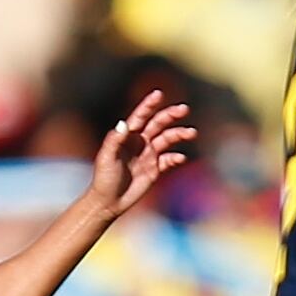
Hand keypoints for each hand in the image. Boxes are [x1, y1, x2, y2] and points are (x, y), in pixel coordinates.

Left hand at [89, 91, 196, 218]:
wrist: (109, 202)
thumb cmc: (104, 178)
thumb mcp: (106, 158)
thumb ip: (115, 140)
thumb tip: (124, 124)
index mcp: (127, 136)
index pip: (140, 116)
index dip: (149, 104)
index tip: (159, 94)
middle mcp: (140, 142)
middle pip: (158, 124)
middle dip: (170, 115)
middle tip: (184, 109)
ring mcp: (148, 155)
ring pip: (167, 139)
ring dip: (179, 134)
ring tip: (192, 132)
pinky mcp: (155, 169)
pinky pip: (169, 160)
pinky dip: (176, 157)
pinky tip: (181, 158)